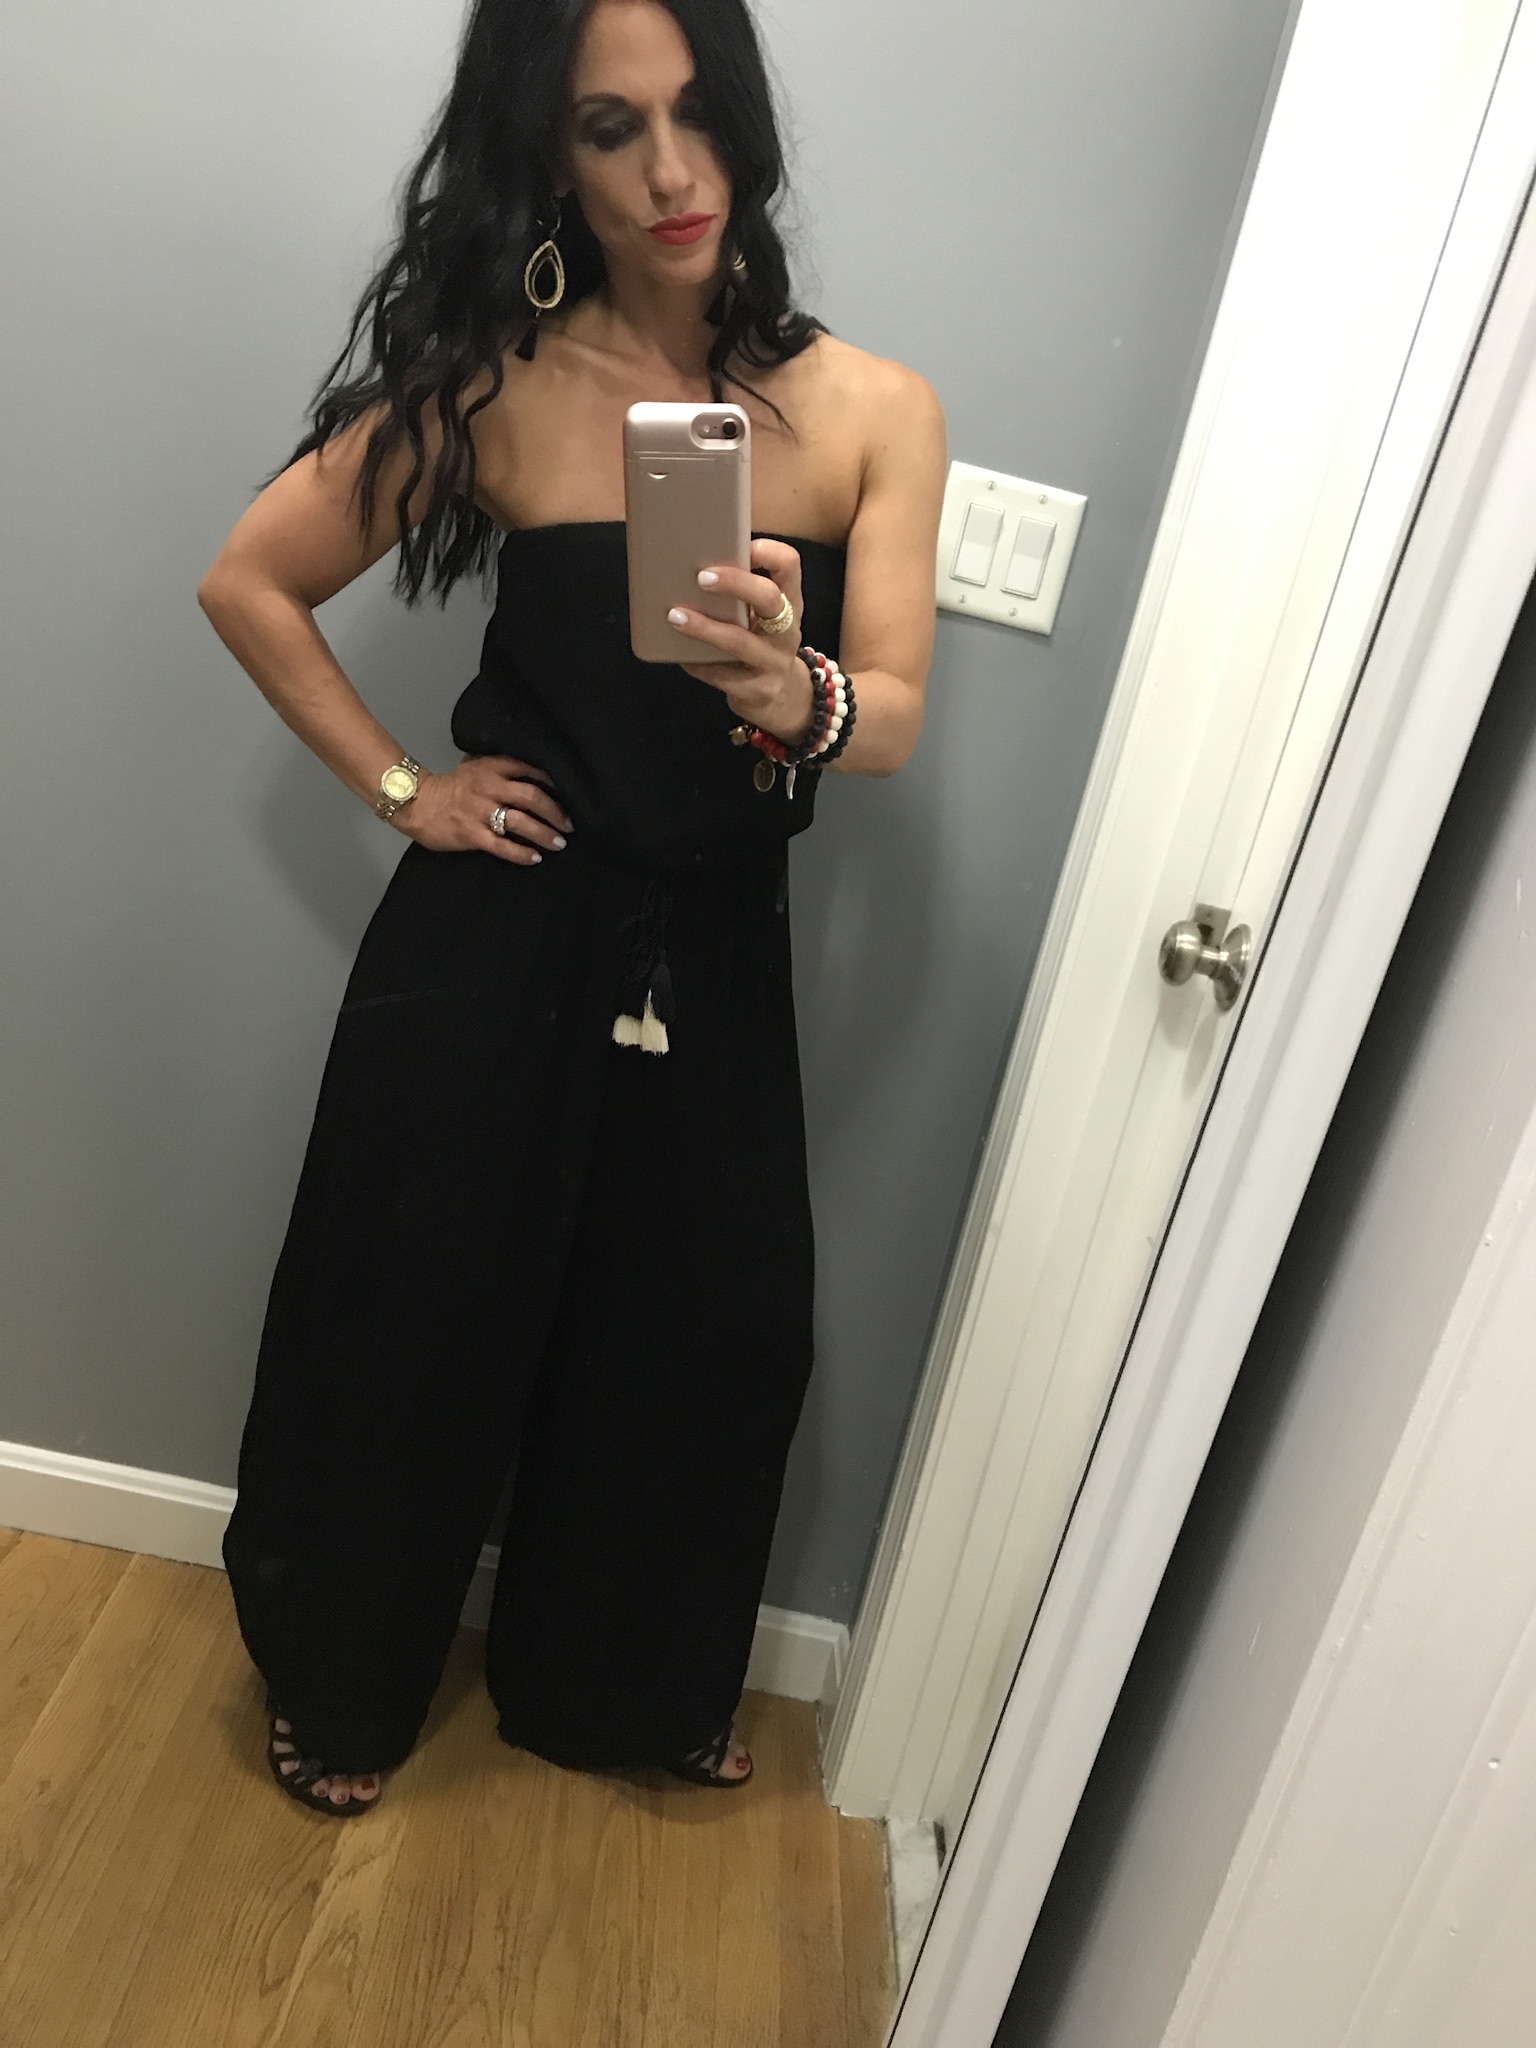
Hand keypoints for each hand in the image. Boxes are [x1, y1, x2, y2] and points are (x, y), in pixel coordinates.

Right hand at [394, 754, 571, 865]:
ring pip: (521, 822)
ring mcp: (480, 812)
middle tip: (569, 825)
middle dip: (556, 812)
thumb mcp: (475, 766)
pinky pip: (503, 846)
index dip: (554, 782)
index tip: (570, 793)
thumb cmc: (449, 787)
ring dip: (545, 834)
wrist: (418, 803)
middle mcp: (489, 787)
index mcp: (492, 768)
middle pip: (532, 797)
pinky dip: (522, 853)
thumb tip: (532, 774)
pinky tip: (535, 857)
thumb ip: (501, 768)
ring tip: (559, 843)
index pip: (530, 769)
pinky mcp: (472, 834)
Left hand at [666, 538, 814, 743]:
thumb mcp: (764, 618)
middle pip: (768, 598)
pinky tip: (680, 654)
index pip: (790, 566)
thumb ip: (743, 595)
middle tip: (702, 577)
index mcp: (790, 604)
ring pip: (738, 641)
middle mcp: (786, 631)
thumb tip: (691, 566)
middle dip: (735, 583)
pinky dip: (696, 662)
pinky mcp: (757, 691)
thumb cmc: (762, 644)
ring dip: (704, 627)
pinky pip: (721, 675)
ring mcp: (774, 663)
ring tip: (675, 615)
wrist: (784, 699)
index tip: (745, 546)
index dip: (770, 552)